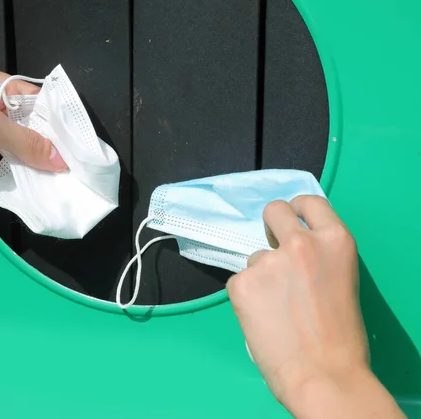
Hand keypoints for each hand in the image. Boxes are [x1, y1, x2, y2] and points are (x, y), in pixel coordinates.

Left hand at [0, 68, 66, 195]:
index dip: (60, 121)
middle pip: (30, 127)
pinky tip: (34, 190)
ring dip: (34, 165)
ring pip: (17, 150)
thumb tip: (62, 161)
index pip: (38, 100)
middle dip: (50, 146)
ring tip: (62, 183)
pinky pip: (1, 167)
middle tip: (76, 169)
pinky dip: (15, 177)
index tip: (82, 145)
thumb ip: (27, 142)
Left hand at [227, 196, 403, 417]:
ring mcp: (268, 261)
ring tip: (276, 310)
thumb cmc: (341, 339)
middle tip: (274, 250)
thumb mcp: (341, 281)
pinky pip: (239, 282)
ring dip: (261, 276)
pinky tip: (261, 319)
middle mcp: (300, 242)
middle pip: (274, 210)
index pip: (309, 202)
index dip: (297, 209)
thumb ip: (318, 259)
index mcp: (335, 240)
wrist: (324, 377)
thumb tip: (288, 254)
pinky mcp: (242, 282)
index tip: (291, 219)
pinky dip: (247, 297)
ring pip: (255, 257)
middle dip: (270, 226)